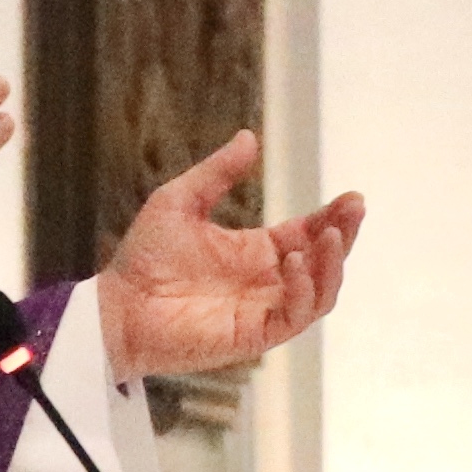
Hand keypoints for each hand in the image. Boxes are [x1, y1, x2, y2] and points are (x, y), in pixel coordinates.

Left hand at [93, 131, 364, 383]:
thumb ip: (217, 173)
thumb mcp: (181, 200)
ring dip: (331, 265)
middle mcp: (266, 281)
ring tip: (331, 235)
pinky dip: (303, 290)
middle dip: (344, 236)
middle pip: (323, 261)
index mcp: (255, 251)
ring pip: (319, 292)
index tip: (351, 198)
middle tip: (354, 210)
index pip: (307, 233)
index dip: (332, 217)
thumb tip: (249, 137)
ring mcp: (263, 310)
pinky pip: (294, 315)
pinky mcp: (254, 334)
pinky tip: (295, 262)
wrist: (118, 306)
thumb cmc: (144, 258)